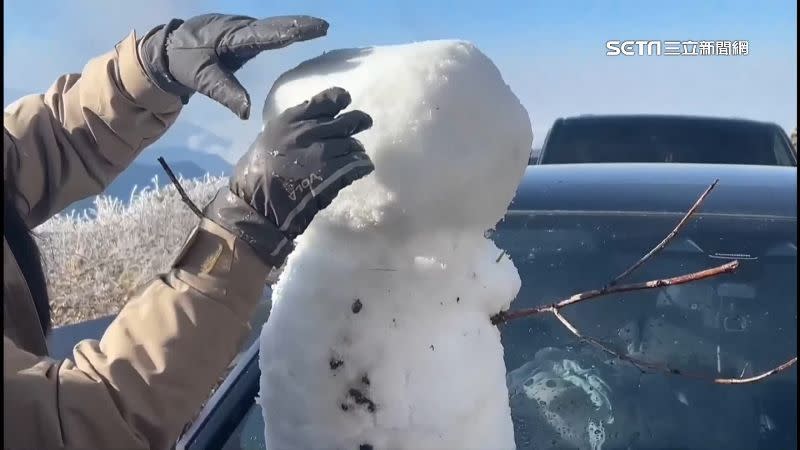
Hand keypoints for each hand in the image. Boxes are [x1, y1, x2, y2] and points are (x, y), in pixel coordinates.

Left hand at [138, 14, 327, 118]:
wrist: (166, 49)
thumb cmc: (184, 63)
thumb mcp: (201, 79)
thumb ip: (224, 92)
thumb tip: (247, 112)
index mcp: (232, 37)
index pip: (266, 34)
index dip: (290, 31)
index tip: (313, 28)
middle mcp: (239, 28)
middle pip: (274, 26)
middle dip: (299, 25)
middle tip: (324, 26)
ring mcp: (240, 30)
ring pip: (271, 27)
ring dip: (294, 27)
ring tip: (318, 29)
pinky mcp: (241, 36)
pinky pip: (266, 33)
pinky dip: (283, 32)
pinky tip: (295, 35)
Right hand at [203, 87, 373, 266]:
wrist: (254, 202)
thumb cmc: (256, 172)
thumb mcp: (270, 137)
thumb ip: (293, 128)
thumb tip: (315, 123)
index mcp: (291, 120)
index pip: (325, 101)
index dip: (340, 99)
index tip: (346, 100)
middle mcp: (308, 131)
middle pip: (346, 122)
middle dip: (359, 122)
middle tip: (365, 124)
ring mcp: (321, 152)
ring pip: (353, 144)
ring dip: (357, 150)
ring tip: (357, 156)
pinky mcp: (331, 174)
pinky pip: (357, 165)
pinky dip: (362, 166)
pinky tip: (363, 168)